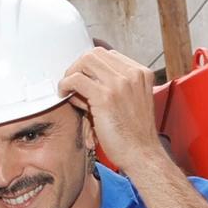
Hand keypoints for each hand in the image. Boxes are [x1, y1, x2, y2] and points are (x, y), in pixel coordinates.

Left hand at [56, 47, 164, 174]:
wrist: (142, 154)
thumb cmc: (135, 134)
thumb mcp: (133, 101)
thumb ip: (116, 86)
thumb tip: (86, 78)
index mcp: (141, 73)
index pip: (109, 54)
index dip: (91, 64)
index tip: (83, 75)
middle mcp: (132, 74)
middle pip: (95, 54)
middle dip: (78, 66)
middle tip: (71, 81)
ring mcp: (119, 84)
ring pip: (85, 62)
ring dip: (71, 73)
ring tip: (68, 89)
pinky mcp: (105, 97)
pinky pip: (76, 79)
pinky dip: (66, 84)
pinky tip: (64, 94)